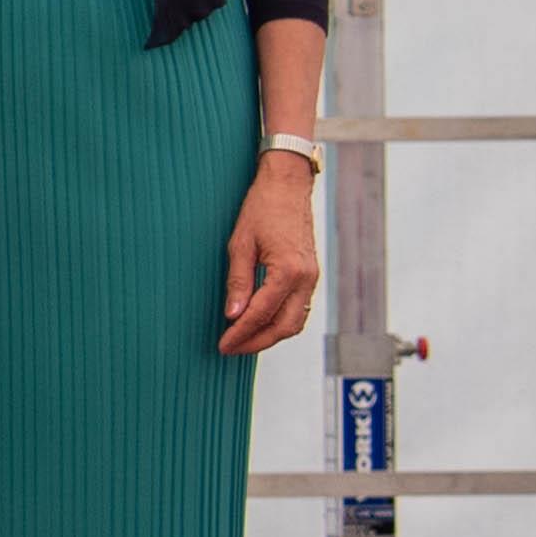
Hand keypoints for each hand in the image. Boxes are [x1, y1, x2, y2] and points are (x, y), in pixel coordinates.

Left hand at [222, 153, 321, 354]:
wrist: (287, 187)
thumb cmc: (261, 210)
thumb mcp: (240, 245)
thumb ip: (238, 282)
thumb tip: (233, 315)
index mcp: (289, 271)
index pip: (261, 314)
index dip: (240, 333)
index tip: (223, 345)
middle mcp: (306, 279)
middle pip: (285, 326)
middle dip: (258, 342)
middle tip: (231, 349)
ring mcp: (312, 278)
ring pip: (296, 321)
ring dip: (270, 335)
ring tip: (243, 341)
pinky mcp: (311, 275)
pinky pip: (299, 308)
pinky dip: (280, 321)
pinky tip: (259, 323)